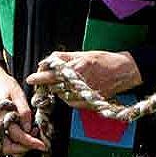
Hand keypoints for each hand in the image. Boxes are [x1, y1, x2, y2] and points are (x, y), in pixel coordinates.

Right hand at [0, 63, 45, 155]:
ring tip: (34, 133)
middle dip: (24, 148)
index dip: (30, 142)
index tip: (42, 145)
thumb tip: (28, 129)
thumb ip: (23, 111)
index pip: (16, 135)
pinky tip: (27, 131)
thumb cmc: (4, 85)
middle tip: (38, 142)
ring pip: (6, 146)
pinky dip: (17, 140)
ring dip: (21, 145)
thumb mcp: (17, 93)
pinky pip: (6, 140)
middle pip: (8, 148)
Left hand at [27, 50, 141, 107]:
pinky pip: (73, 103)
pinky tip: (71, 92)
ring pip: (63, 96)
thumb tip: (48, 61)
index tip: (31, 78)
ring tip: (60, 85)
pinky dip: (69, 98)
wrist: (124, 71)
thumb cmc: (104, 60)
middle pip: (56, 86)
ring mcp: (85, 93)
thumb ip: (64, 58)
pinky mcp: (90, 102)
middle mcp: (80, 81)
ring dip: (58, 91)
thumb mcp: (83, 54)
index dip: (40, 77)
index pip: (53, 73)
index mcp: (78, 67)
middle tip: (41, 82)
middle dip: (47, 85)